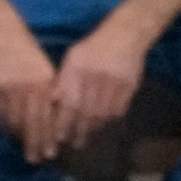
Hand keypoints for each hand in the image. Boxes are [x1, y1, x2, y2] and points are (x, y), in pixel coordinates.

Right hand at [0, 24, 56, 165]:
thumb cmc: (24, 46)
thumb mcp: (42, 66)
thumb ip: (48, 88)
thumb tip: (52, 113)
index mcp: (45, 80)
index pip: (49, 114)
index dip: (49, 134)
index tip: (51, 151)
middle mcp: (31, 86)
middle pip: (34, 122)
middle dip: (36, 142)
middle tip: (38, 159)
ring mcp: (11, 88)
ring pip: (17, 120)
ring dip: (21, 139)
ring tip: (24, 152)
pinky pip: (1, 112)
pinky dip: (6, 126)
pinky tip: (9, 135)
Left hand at [44, 26, 147, 157]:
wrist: (126, 35)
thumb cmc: (93, 48)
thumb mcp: (73, 58)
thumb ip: (62, 80)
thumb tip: (50, 103)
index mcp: (77, 69)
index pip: (69, 101)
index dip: (64, 121)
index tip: (59, 136)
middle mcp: (95, 77)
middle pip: (86, 111)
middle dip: (78, 130)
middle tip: (73, 144)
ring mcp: (114, 82)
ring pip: (102, 113)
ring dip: (93, 129)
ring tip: (86, 140)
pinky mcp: (129, 86)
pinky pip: (118, 109)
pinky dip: (109, 121)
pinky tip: (102, 128)